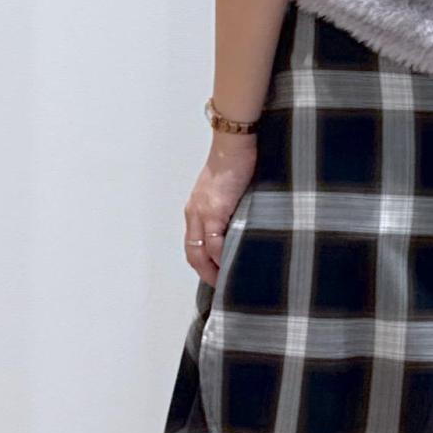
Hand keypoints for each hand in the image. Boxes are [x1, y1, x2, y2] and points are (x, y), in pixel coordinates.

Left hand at [184, 135, 257, 284]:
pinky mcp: (215, 211)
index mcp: (195, 210)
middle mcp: (194, 214)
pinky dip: (221, 257)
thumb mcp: (225, 192)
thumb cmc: (234, 163)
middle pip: (192, 254)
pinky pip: (215, 242)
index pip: (192, 246)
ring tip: (228, 282)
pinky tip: (232, 264)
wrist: (233, 145)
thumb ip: (226, 211)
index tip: (215, 277)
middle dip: (205, 274)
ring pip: (201, 253)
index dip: (201, 265)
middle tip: (221, 288)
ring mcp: (203, 213)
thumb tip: (240, 229)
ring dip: (213, 270)